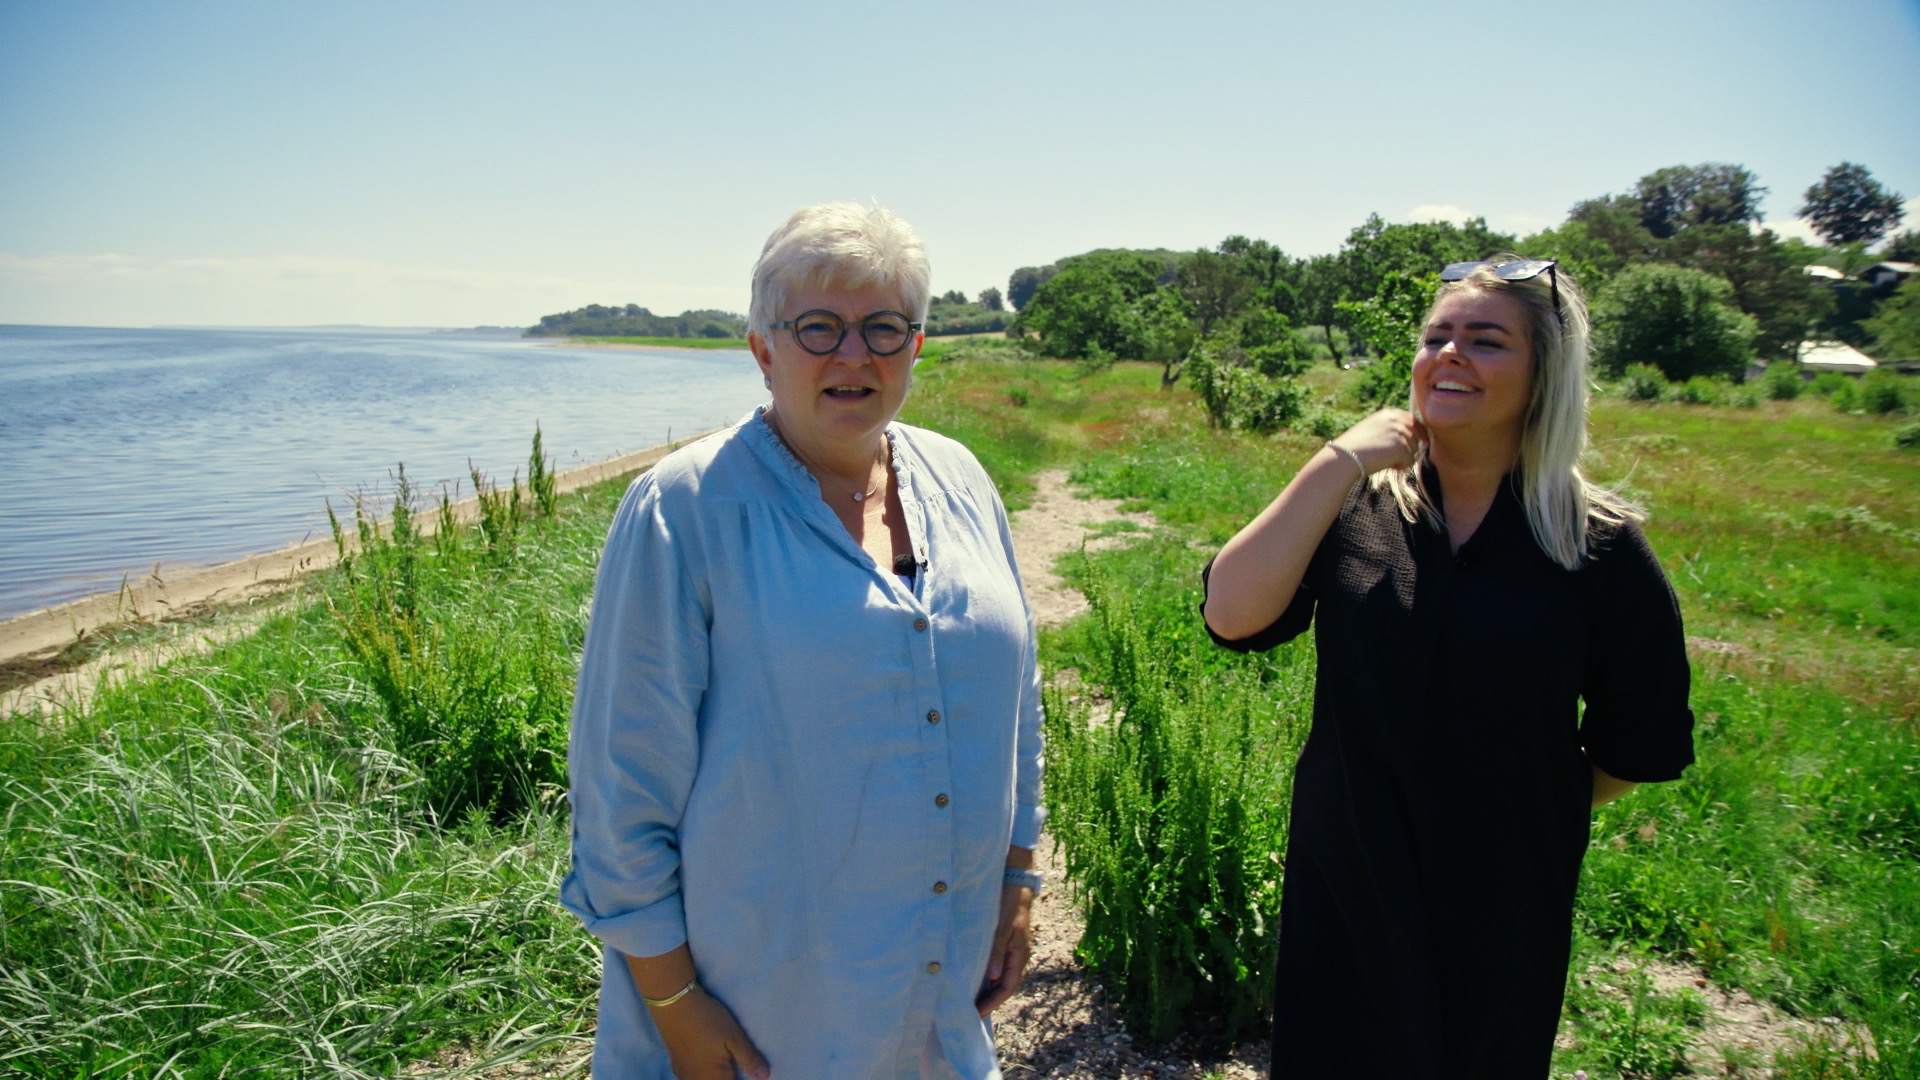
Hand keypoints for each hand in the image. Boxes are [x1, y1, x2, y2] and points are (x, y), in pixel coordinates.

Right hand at [651, 986, 770, 1079]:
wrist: (673, 1004)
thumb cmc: (708, 1020)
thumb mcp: (734, 1037)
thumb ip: (749, 1059)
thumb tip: (765, 1077)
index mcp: (714, 1078)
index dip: (743, 1079)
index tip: (750, 1071)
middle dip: (730, 1077)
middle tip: (739, 1065)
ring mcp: (684, 1074)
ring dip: (716, 1076)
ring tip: (727, 1064)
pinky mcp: (676, 1064)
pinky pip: (693, 1076)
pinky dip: (703, 1073)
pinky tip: (708, 1063)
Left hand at [975, 882, 1035, 1015]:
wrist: (1017, 885)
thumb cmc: (1009, 905)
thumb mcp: (1002, 928)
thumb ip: (997, 952)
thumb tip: (992, 978)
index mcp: (1019, 956)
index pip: (1007, 987)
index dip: (993, 1002)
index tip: (977, 1014)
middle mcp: (1018, 957)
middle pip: (1004, 986)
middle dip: (990, 1001)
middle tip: (971, 1014)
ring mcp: (1014, 951)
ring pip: (1002, 978)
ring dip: (989, 991)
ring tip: (972, 1001)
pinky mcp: (1008, 945)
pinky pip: (999, 967)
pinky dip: (989, 978)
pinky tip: (977, 980)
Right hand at [1332, 408, 1424, 475]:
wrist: (1345, 456)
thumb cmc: (1354, 447)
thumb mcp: (1372, 429)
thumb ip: (1389, 428)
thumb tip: (1409, 437)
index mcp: (1389, 413)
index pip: (1412, 420)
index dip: (1420, 432)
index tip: (1424, 441)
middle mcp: (1397, 420)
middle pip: (1416, 436)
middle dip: (1408, 448)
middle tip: (1392, 458)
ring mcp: (1400, 433)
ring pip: (1413, 450)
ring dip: (1401, 458)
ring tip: (1383, 460)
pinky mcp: (1402, 447)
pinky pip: (1409, 461)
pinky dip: (1399, 466)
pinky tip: (1385, 465)